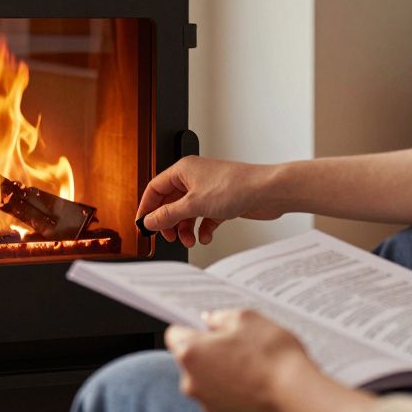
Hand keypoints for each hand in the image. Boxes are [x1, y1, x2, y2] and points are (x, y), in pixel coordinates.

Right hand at [137, 156, 283, 246]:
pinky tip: (206, 236)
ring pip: (187, 212)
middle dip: (169, 222)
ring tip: (189, 240)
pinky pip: (204, 217)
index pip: (155, 188)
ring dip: (186, 228)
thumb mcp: (194, 204)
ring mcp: (208, 190)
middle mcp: (194, 178)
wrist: (268, 191)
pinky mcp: (222, 202)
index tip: (144, 224)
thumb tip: (150, 220)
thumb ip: (168, 214)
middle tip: (169, 236)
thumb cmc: (235, 187)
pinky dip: (203, 228)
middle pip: (171, 202)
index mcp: (183, 170)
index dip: (147, 207)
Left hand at [165, 309, 317, 411]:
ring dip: (220, 370)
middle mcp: (191, 381)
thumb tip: (210, 320)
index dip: (192, 326)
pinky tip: (254, 381)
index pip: (174, 334)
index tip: (208, 326)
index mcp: (189, 353)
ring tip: (250, 363)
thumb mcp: (246, 318)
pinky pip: (220, 396)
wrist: (296, 396)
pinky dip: (231, 388)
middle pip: (190, 358)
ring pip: (206, 378)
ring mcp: (206, 402)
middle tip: (236, 343)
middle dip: (208, 349)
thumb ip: (220, 316)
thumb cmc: (271, 354)